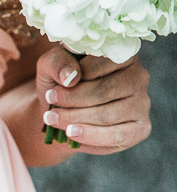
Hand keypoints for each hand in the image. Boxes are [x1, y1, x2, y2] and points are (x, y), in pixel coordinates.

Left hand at [36, 48, 150, 152]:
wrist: (60, 113)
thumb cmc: (59, 84)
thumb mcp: (50, 66)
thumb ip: (57, 62)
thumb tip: (70, 76)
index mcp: (122, 55)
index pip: (103, 64)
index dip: (75, 78)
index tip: (52, 91)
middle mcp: (138, 77)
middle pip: (105, 91)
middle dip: (72, 102)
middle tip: (49, 111)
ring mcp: (141, 103)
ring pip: (108, 115)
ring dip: (75, 120)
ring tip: (52, 121)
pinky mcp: (139, 128)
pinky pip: (117, 136)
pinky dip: (90, 137)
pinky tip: (71, 134)